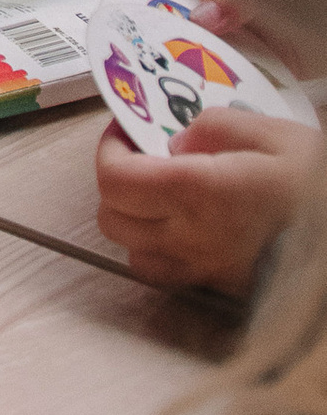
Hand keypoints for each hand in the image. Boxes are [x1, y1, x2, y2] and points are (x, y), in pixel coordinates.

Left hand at [94, 109, 319, 296]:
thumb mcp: (275, 134)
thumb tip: (176, 140)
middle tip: (140, 156)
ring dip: (132, 219)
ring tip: (158, 193)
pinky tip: (178, 228)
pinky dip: (156, 251)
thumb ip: (214, 127)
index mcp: (201, 192)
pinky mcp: (218, 287)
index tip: (125, 131)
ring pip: (131, 250)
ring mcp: (204, 268)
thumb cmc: (320, 188)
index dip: (109, 150)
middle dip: (116, 181)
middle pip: (112, 217)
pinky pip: (162, 275)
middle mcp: (193, 236)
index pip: (115, 179)